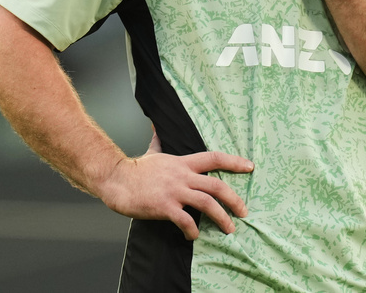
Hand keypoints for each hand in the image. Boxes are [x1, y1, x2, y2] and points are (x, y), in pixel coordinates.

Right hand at [97, 131, 253, 239]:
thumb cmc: (134, 169)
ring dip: (221, 218)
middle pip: (216, 185)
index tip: (250, 166)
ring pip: (207, 203)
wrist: (116, 180)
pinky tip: (193, 236)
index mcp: (182, 163)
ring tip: (229, 229)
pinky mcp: (164, 207)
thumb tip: (157, 129)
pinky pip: (185, 220)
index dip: (234, 162)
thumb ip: (159, 142)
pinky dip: (193, 230)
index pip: (214, 158)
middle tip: (244, 212)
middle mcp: (182, 176)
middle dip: (234, 200)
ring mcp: (174, 191)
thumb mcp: (152, 153)